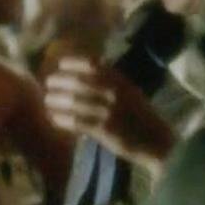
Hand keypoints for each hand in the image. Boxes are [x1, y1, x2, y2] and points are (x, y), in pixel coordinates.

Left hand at [44, 57, 176, 173]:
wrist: (157, 141)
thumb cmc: (142, 118)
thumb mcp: (131, 93)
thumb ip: (113, 83)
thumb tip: (90, 73)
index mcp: (121, 82)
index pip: (93, 65)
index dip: (74, 63)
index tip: (61, 64)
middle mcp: (114, 93)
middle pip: (79, 82)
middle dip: (60, 81)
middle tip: (48, 82)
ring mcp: (108, 111)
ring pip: (75, 102)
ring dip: (57, 100)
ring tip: (47, 100)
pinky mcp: (104, 130)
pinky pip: (77, 122)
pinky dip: (63, 119)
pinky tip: (54, 118)